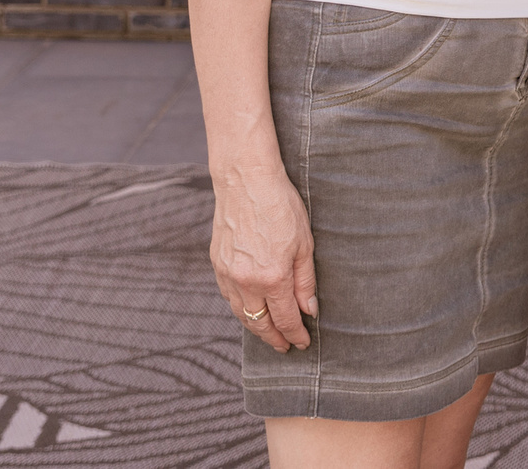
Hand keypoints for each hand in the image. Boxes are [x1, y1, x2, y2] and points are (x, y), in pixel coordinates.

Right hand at [209, 171, 318, 352]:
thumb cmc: (280, 206)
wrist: (245, 180)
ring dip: (256, 328)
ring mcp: (228, 274)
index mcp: (272, 277)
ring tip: (269, 334)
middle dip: (274, 338)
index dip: (296, 334)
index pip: (285, 319)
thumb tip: (309, 310)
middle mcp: (246, 282)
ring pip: (241, 314)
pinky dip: (241, 309)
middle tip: (286, 346)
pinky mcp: (217, 264)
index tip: (303, 343)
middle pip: (260, 323)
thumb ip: (305, 281)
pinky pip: (229, 297)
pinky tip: (250, 310)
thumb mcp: (304, 243)